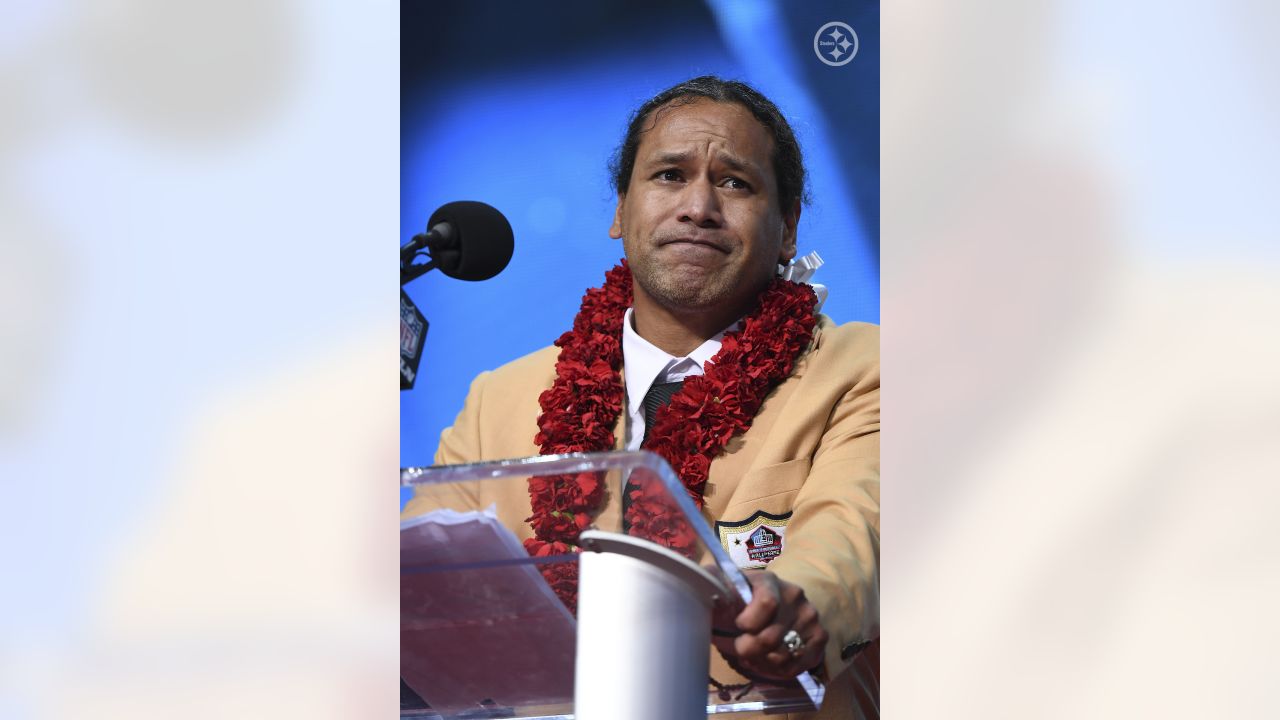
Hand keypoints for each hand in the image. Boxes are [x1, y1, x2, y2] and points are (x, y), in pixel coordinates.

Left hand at [711, 569, 827, 681]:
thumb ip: (711, 582)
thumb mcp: (715, 588)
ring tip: (753, 653)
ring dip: (761, 661)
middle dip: (748, 648)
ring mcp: (810, 617)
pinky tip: (768, 661)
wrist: (750, 612)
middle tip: (741, 645)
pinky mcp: (819, 638)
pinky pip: (798, 665)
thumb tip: (711, 587)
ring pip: (783, 655)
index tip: (738, 625)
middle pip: (771, 637)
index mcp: (769, 581)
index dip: (748, 623)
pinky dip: (778, 671)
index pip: (768, 603)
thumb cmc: (730, 602)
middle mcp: (796, 595)